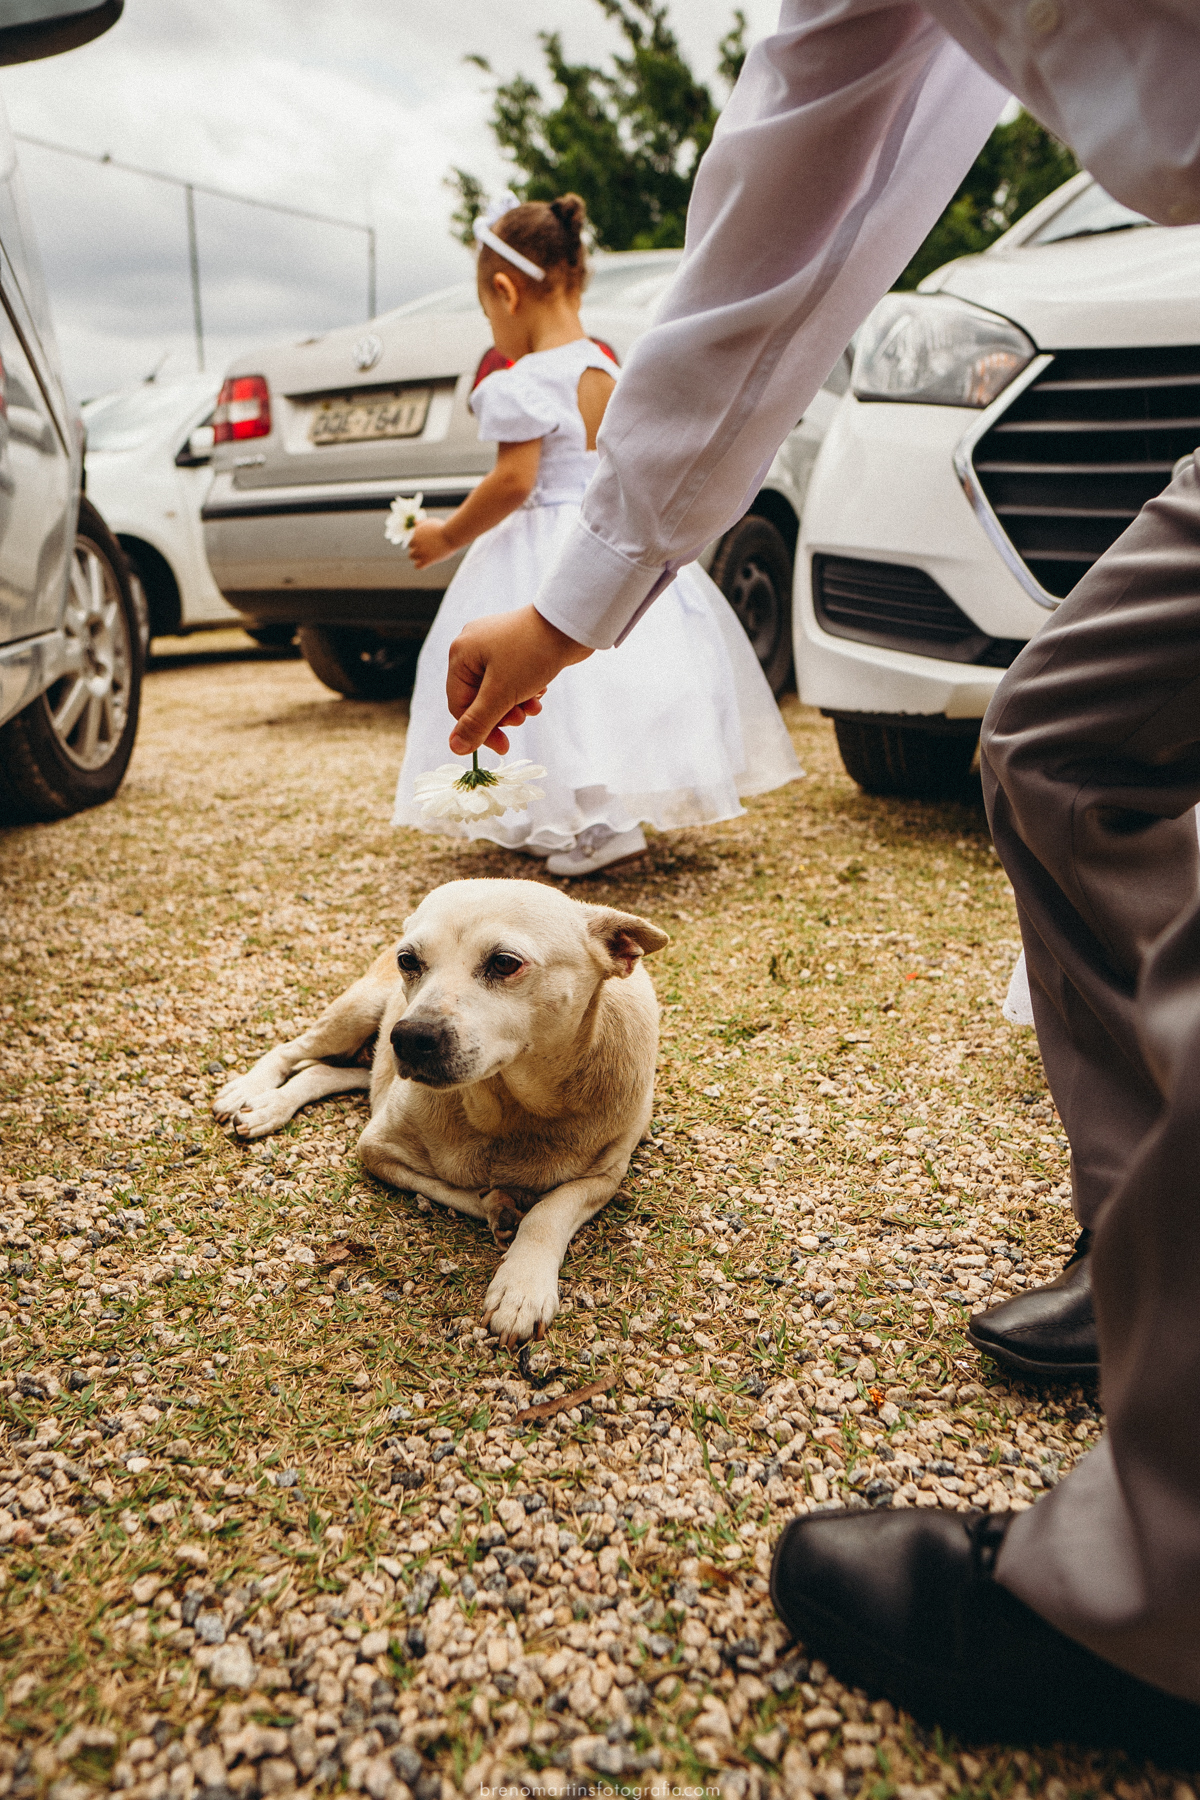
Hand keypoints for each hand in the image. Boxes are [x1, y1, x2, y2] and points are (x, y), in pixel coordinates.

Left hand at [407, 520, 454, 569]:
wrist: (451, 535)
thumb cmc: (443, 528)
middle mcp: (416, 542)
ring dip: (417, 556)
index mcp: (415, 533)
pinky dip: (420, 565)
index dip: (417, 542)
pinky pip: (417, 566)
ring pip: (411, 556)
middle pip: (410, 547)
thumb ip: (421, 523)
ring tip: (428, 555)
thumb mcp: (431, 522)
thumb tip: (414, 522)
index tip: (425, 543)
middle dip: (416, 549)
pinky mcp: (427, 559)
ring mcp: (421, 551)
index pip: (410, 540)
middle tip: (427, 548)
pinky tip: (427, 562)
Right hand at [447, 604, 592, 754]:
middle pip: (478, 699)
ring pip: (497, 691)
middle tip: (522, 718)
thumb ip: (477, 723)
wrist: (569, 624)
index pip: (459, 705)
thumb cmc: (532, 654)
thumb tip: (455, 748)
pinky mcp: (515, 647)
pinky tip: (539, 692)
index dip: (478, 730)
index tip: (502, 746)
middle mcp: (473, 646)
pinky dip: (524, 691)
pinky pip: (512, 679)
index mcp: (461, 654)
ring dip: (515, 705)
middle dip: (502, 714)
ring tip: (533, 706)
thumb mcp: (501, 694)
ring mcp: (494, 645)